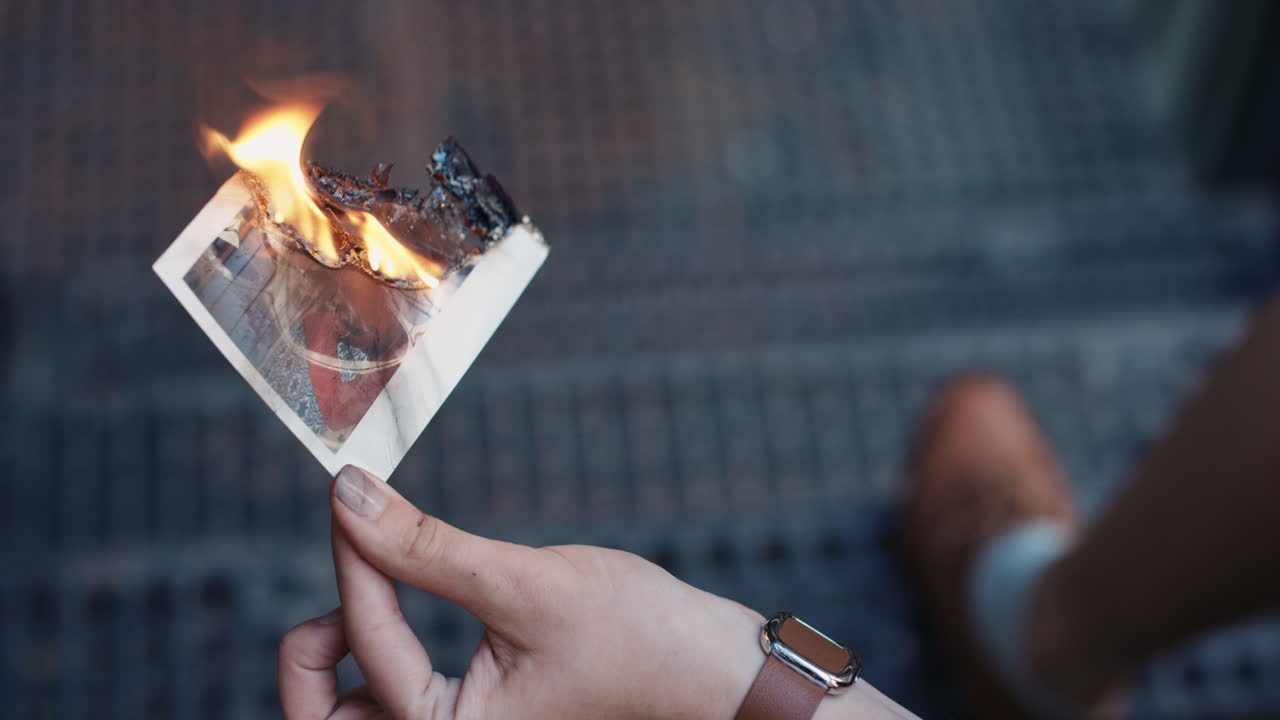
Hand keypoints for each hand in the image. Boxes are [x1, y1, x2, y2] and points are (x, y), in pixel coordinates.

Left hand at [278, 465, 765, 718]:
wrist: (708, 668)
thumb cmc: (638, 637)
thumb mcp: (527, 585)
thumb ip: (427, 548)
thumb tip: (348, 496)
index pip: (366, 649)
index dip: (355, 562)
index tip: (352, 496)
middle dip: (308, 661)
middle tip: (332, 594)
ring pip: (352, 715)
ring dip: (336, 661)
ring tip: (366, 593)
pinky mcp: (470, 713)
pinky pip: (391, 696)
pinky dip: (377, 650)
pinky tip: (401, 595)